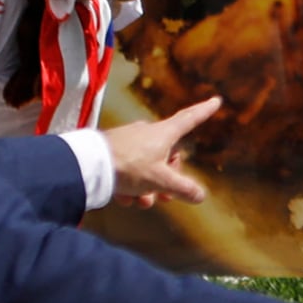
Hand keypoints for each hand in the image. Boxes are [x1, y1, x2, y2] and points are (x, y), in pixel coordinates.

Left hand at [104, 95, 219, 207]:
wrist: (87, 165)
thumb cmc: (129, 167)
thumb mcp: (160, 181)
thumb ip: (183, 189)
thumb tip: (200, 195)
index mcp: (163, 134)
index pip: (189, 119)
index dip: (204, 111)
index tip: (215, 100)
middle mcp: (147, 132)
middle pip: (168, 154)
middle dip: (168, 178)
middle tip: (164, 197)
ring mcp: (128, 140)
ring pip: (147, 165)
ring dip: (148, 186)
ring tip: (140, 202)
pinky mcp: (111, 149)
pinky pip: (128, 167)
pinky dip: (129, 184)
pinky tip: (122, 198)